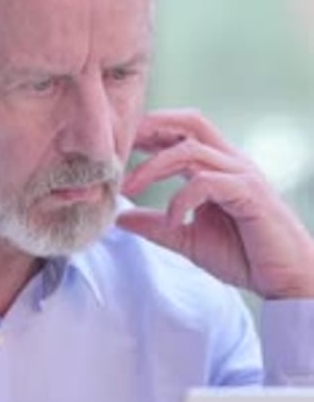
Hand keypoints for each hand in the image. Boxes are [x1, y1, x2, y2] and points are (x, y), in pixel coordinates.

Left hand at [117, 109, 313, 298]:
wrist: (285, 279)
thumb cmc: (244, 256)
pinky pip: (206, 182)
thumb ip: (155, 226)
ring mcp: (242, 174)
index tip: (116, 148)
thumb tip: (119, 217)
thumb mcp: (187, 239)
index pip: (181, 132)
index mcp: (217, 167)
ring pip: (191, 149)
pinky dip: (180, 199)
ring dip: (154, 166)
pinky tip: (170, 221)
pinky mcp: (249, 194)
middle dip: (151, 127)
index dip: (148, 132)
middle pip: (190, 122)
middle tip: (117, 148)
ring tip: (128, 189)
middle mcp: (231, 162)